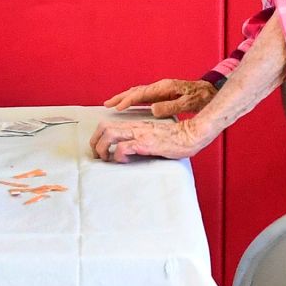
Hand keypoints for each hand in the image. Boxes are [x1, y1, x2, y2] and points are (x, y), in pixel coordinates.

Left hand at [90, 114, 212, 163]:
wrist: (191, 135)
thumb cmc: (176, 139)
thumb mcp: (154, 136)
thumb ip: (141, 139)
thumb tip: (130, 150)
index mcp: (136, 125)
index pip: (108, 124)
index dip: (98, 136)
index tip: (98, 149)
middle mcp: (135, 127)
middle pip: (104, 127)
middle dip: (95, 142)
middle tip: (97, 155)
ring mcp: (139, 134)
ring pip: (109, 134)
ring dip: (102, 148)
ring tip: (106, 159)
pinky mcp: (145, 143)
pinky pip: (123, 147)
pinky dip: (118, 156)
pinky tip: (123, 161)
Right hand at [103, 78, 216, 118]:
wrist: (210, 91)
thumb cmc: (201, 97)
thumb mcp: (188, 103)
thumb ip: (171, 106)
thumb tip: (153, 110)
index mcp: (165, 87)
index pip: (142, 94)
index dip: (128, 100)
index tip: (118, 108)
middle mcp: (161, 86)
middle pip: (136, 91)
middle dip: (121, 97)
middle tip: (107, 104)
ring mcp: (161, 89)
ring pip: (138, 92)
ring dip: (125, 98)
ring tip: (112, 104)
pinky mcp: (163, 93)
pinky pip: (144, 96)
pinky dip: (133, 99)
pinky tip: (129, 104)